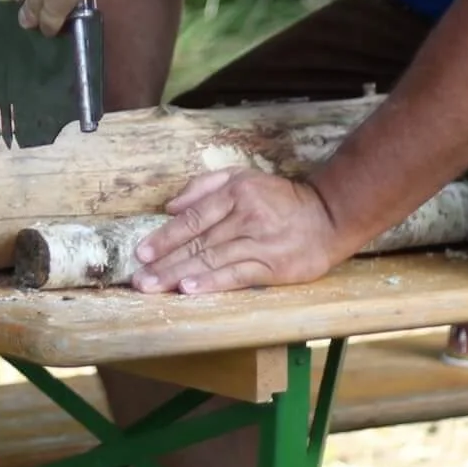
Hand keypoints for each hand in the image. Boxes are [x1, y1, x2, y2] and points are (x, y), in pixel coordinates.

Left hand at [128, 168, 345, 294]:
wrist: (328, 216)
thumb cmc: (279, 198)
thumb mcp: (242, 177)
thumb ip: (203, 186)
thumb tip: (170, 206)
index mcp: (234, 193)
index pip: (192, 218)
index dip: (165, 236)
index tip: (142, 252)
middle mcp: (244, 217)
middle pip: (198, 242)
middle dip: (165, 263)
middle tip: (139, 279)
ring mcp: (259, 242)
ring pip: (212, 260)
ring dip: (180, 274)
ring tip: (155, 287)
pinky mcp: (273, 266)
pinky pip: (237, 275)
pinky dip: (212, 282)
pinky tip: (191, 289)